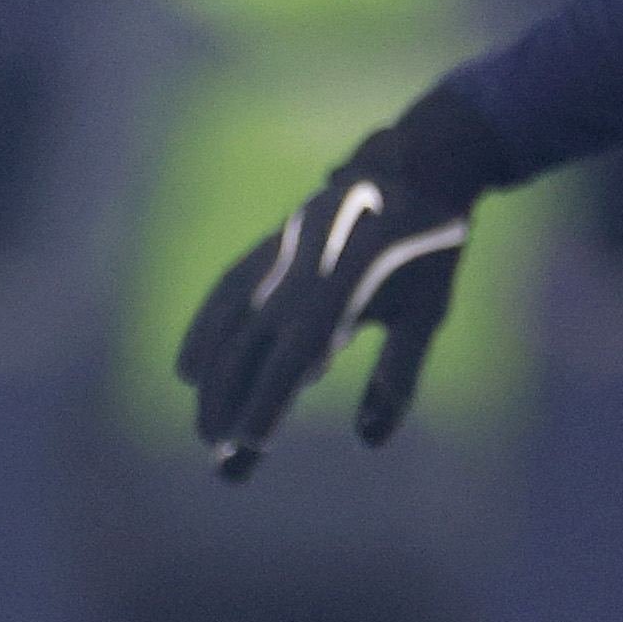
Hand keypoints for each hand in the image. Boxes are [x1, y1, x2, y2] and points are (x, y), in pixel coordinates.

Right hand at [171, 87, 505, 481]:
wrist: (418, 160)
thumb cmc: (433, 245)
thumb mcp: (431, 308)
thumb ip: (399, 373)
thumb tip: (368, 439)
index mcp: (346, 279)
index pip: (295, 352)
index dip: (268, 398)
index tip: (250, 444)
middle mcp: (301, 264)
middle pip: (252, 344)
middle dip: (232, 404)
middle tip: (224, 461)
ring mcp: (280, 251)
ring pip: (231, 322)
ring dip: (214, 379)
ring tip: (206, 430)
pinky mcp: (271, 246)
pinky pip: (226, 291)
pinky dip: (205, 331)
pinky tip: (189, 369)